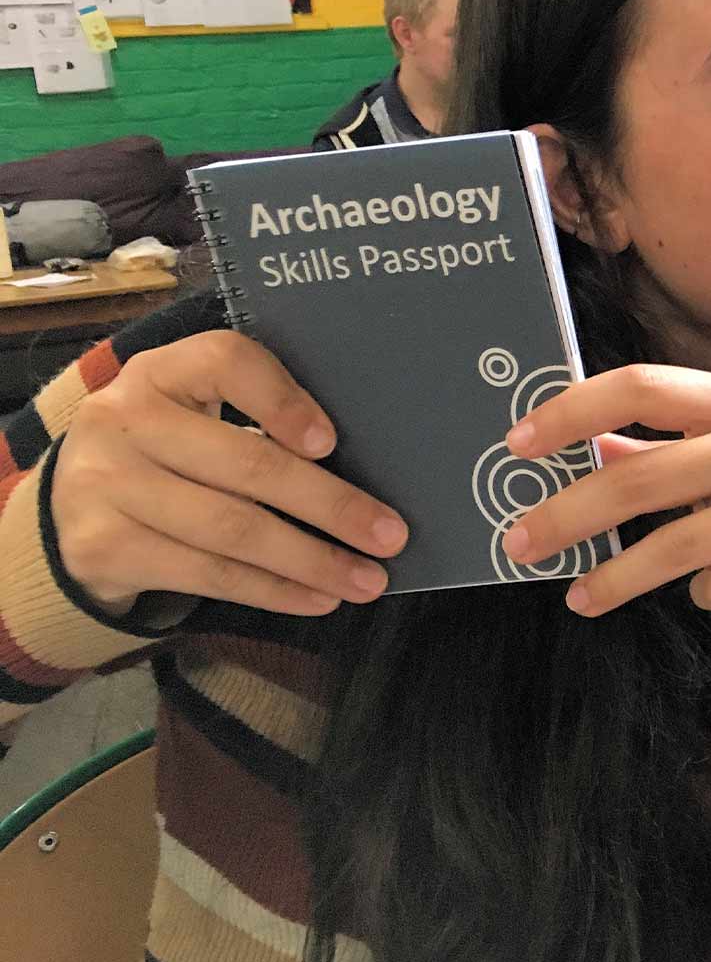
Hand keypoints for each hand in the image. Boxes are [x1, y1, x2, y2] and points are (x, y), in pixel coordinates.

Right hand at [51, 331, 407, 616]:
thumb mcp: (195, 415)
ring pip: (232, 530)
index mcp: (160, 371)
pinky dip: (274, 590)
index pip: (225, 362)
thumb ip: (259, 423)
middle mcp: (122, 419)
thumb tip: (364, 474)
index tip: (332, 443)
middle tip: (390, 535)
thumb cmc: (168, 453)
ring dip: (312, 561)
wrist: (70, 506)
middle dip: (331, 505)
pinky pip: (208, 574)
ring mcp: (105, 485)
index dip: (282, 400)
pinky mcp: (103, 547)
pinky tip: (318, 598)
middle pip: (245, 464)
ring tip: (367, 580)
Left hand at [499, 364, 710, 616]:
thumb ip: (651, 444)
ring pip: (679, 547)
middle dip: (569, 514)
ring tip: (579, 596)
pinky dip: (702, 592)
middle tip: (519, 541)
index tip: (518, 444)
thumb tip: (571, 446)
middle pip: (644, 476)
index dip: (573, 412)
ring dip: (617, 576)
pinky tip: (707, 588)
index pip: (642, 386)